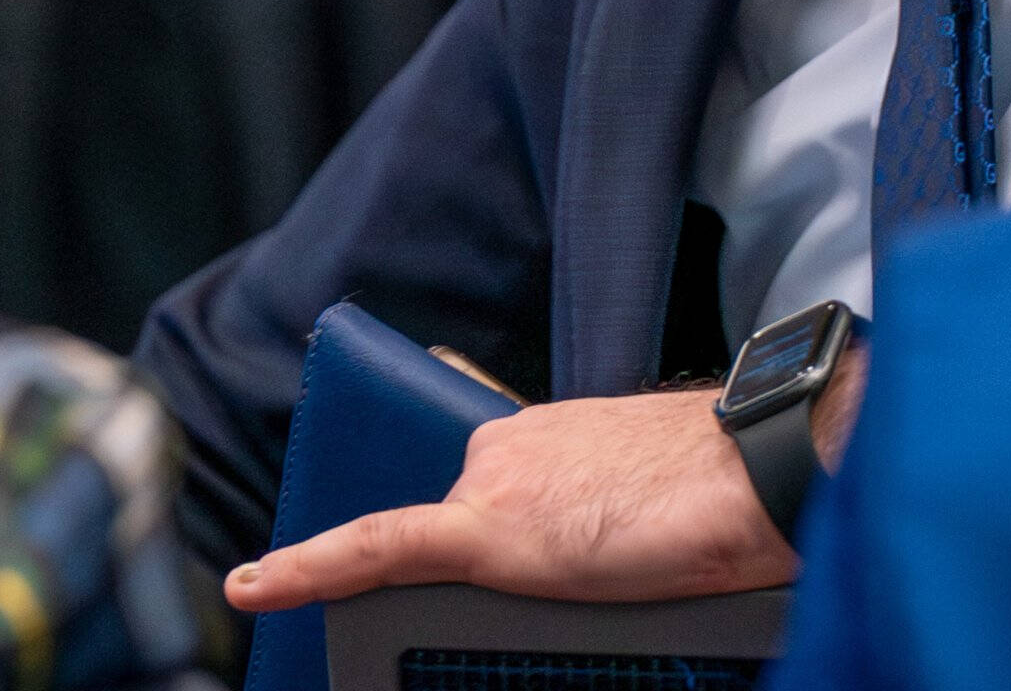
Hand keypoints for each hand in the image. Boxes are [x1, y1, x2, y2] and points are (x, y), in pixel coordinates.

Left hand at [226, 387, 795, 611]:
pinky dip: (306, 564)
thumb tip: (591, 534)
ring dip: (495, 571)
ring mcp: (493, 480)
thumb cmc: (725, 487)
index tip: (477, 525)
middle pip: (468, 521)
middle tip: (596, 566)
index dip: (478, 510)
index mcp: (546, 428)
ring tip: (598, 567)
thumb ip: (593, 502)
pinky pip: (378, 544)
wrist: (756, 474)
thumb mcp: (648, 484)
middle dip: (510, 559)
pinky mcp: (488, 529)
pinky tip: (253, 583)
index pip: (489, 479)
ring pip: (449, 546)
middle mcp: (506, 440)